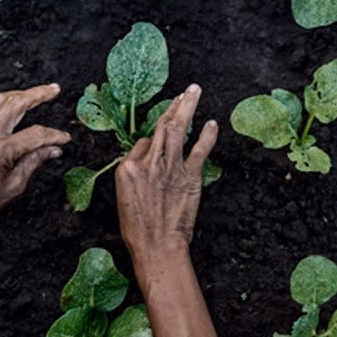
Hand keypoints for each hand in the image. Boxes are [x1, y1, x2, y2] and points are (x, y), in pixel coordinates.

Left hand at [0, 84, 70, 221]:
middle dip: (38, 93)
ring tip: (33, 95)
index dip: (54, 135)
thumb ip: (33, 163)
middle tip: (54, 89)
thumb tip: (53, 150)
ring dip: (19, 95)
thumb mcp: (12, 187)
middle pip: (17, 103)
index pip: (35, 135)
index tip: (64, 139)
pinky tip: (6, 107)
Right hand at [115, 84, 217, 265]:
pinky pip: (200, 149)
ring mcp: (170, 167)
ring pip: (178, 128)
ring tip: (193, 92)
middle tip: (183, 92)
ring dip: (187, 107)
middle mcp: (148, 163)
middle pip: (161, 126)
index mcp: (127, 168)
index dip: (151, 143)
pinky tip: (212, 124)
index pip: (142, 143)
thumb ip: (133, 176)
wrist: (157, 245)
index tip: (158, 144)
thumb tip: (142, 162)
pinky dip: (207, 135)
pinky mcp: (189, 176)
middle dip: (173, 105)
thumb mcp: (123, 199)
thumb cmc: (138, 229)